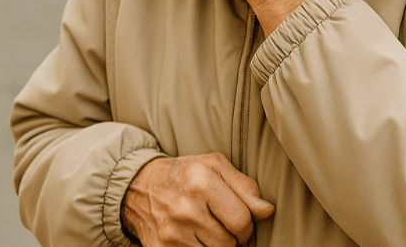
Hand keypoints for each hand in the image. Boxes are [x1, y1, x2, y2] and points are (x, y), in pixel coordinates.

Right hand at [121, 153, 274, 245]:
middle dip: (230, 237)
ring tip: (204, 229)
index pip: (242, 221)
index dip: (246, 226)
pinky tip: (191, 238)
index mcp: (201, 182)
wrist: (138, 186)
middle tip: (219, 225)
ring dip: (214, 246)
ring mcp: (171, 232)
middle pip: (228, 243)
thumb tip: (267, 211)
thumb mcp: (215, 166)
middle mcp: (185, 208)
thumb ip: (245, 187)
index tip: (239, 221)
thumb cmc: (184, 174)